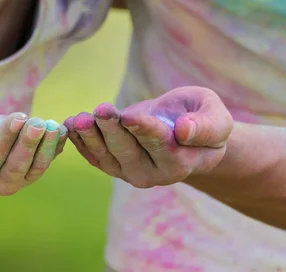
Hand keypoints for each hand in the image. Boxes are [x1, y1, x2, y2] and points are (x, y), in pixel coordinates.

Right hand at [0, 107, 67, 194]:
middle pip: (16, 165)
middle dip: (29, 143)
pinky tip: (62, 130)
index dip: (6, 137)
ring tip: (52, 126)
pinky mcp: (33, 171)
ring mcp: (19, 179)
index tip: (18, 117)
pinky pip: (47, 161)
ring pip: (36, 167)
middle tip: (38, 122)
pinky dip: (56, 147)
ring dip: (46, 147)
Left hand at [65, 87, 232, 187]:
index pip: (160, 146)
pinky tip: (69, 125)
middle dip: (112, 130)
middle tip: (100, 110)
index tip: (129, 116)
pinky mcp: (114, 166)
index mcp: (182, 162)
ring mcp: (132, 173)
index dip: (144, 130)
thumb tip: (185, 131)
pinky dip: (80, 141)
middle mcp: (155, 174)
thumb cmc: (203, 119)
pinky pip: (94, 156)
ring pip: (107, 156)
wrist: (186, 131)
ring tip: (78, 119)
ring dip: (90, 137)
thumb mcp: (216, 116)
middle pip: (128, 151)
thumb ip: (206, 126)